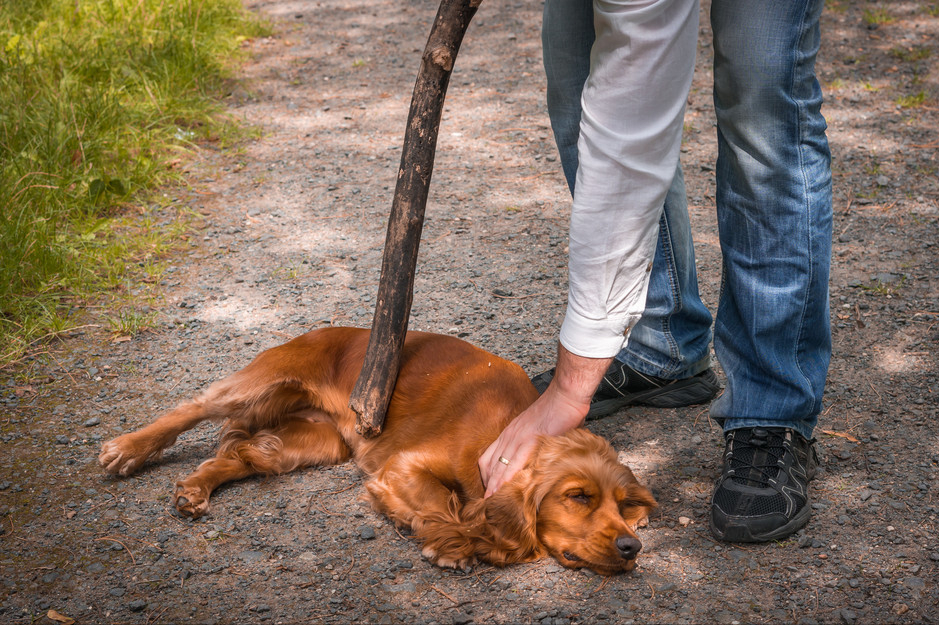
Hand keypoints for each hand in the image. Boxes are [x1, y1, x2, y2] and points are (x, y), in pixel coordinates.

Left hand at [479, 346, 611, 496]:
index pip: (488, 459)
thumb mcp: (538, 432)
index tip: (489, 493)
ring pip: (498, 466)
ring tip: (493, 505)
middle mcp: (509, 436)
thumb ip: (535, 448)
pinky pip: (514, 463)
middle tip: (489, 505)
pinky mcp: (530, 440)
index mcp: (509, 434)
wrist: (566, 396)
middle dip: (488, 487)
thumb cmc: (558, 412)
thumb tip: (541, 465)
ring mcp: (517, 437)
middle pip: (489, 465)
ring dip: (495, 487)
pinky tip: (506, 491)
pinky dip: (508, 479)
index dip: (487, 478)